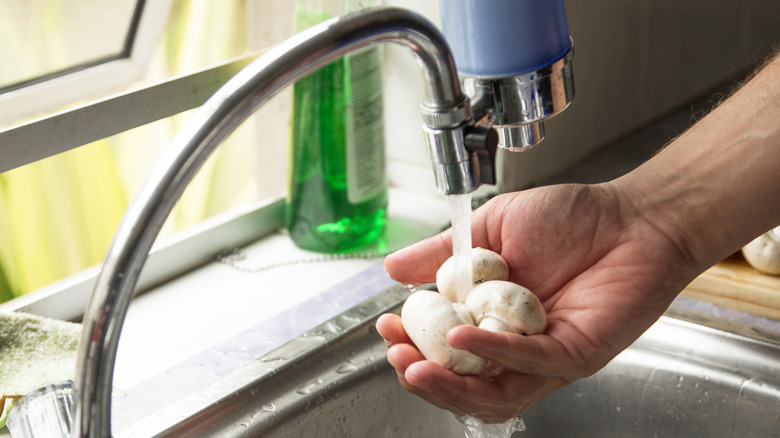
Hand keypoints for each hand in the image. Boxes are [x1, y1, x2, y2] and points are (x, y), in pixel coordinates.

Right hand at [377, 182, 699, 421]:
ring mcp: (547, 356)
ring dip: (451, 384)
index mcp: (492, 318)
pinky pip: (531, 364)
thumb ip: (443, 252)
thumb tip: (392, 269)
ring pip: (494, 393)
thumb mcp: (491, 229)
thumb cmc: (572, 220)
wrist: (633, 216)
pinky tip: (463, 337)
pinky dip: (494, 352)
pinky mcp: (577, 354)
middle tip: (396, 357)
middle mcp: (517, 346)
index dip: (411, 344)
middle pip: (464, 383)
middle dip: (423, 376)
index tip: (386, 327)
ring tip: (417, 367)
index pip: (444, 349)